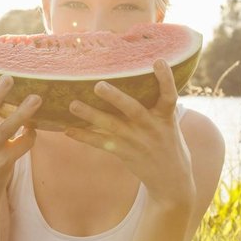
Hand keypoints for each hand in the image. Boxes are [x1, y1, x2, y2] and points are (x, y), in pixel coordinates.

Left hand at [64, 59, 194, 209]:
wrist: (172, 180)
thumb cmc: (169, 143)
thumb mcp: (169, 122)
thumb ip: (157, 103)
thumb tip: (139, 75)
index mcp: (165, 116)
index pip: (169, 94)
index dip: (166, 78)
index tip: (158, 61)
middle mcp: (151, 127)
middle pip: (133, 109)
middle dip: (116, 98)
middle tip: (98, 85)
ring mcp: (136, 140)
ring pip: (112, 126)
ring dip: (91, 115)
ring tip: (73, 105)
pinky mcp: (124, 152)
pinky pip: (101, 143)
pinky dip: (84, 136)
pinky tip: (68, 130)